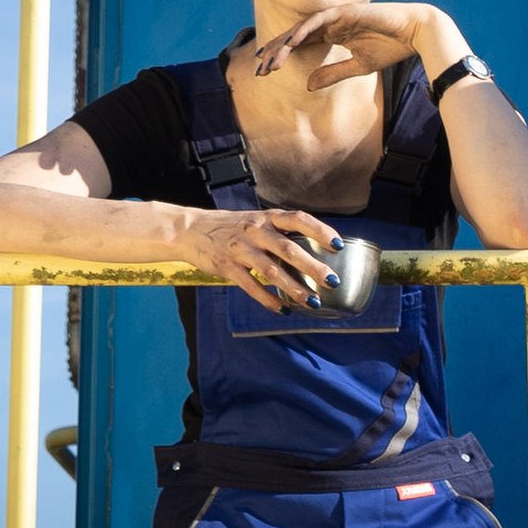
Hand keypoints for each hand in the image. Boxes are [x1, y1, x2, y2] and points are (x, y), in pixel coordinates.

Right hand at [181, 207, 342, 311]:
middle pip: (288, 249)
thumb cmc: (231, 226)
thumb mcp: (256, 220)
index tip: (337, 245)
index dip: (320, 230)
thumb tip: (313, 246)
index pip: (298, 219)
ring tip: (312, 302)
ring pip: (271, 271)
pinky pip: (251, 286)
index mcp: (266, 217)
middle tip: (332, 281)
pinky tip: (283, 309)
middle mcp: (255, 231)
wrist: (190, 229)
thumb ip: (280, 232)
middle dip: (312, 266)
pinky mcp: (227, 267)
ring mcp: (241, 250)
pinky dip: (268, 300)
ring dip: (294, 288)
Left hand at [256, 2, 434, 88]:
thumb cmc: (391, 47)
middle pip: (295, 36)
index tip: (265, 70)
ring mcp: (337, 16)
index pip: (300, 44)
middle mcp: (330, 23)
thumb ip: (333, 73)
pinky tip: (290, 43)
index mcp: (332, 34)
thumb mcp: (357, 66)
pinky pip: (319, 21)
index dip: (282, 56)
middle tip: (259, 67)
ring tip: (270, 60)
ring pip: (302, 29)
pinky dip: (303, 31)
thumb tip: (308, 86)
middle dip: (276, 51)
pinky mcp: (345, 12)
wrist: (415, 33)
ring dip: (284, 43)